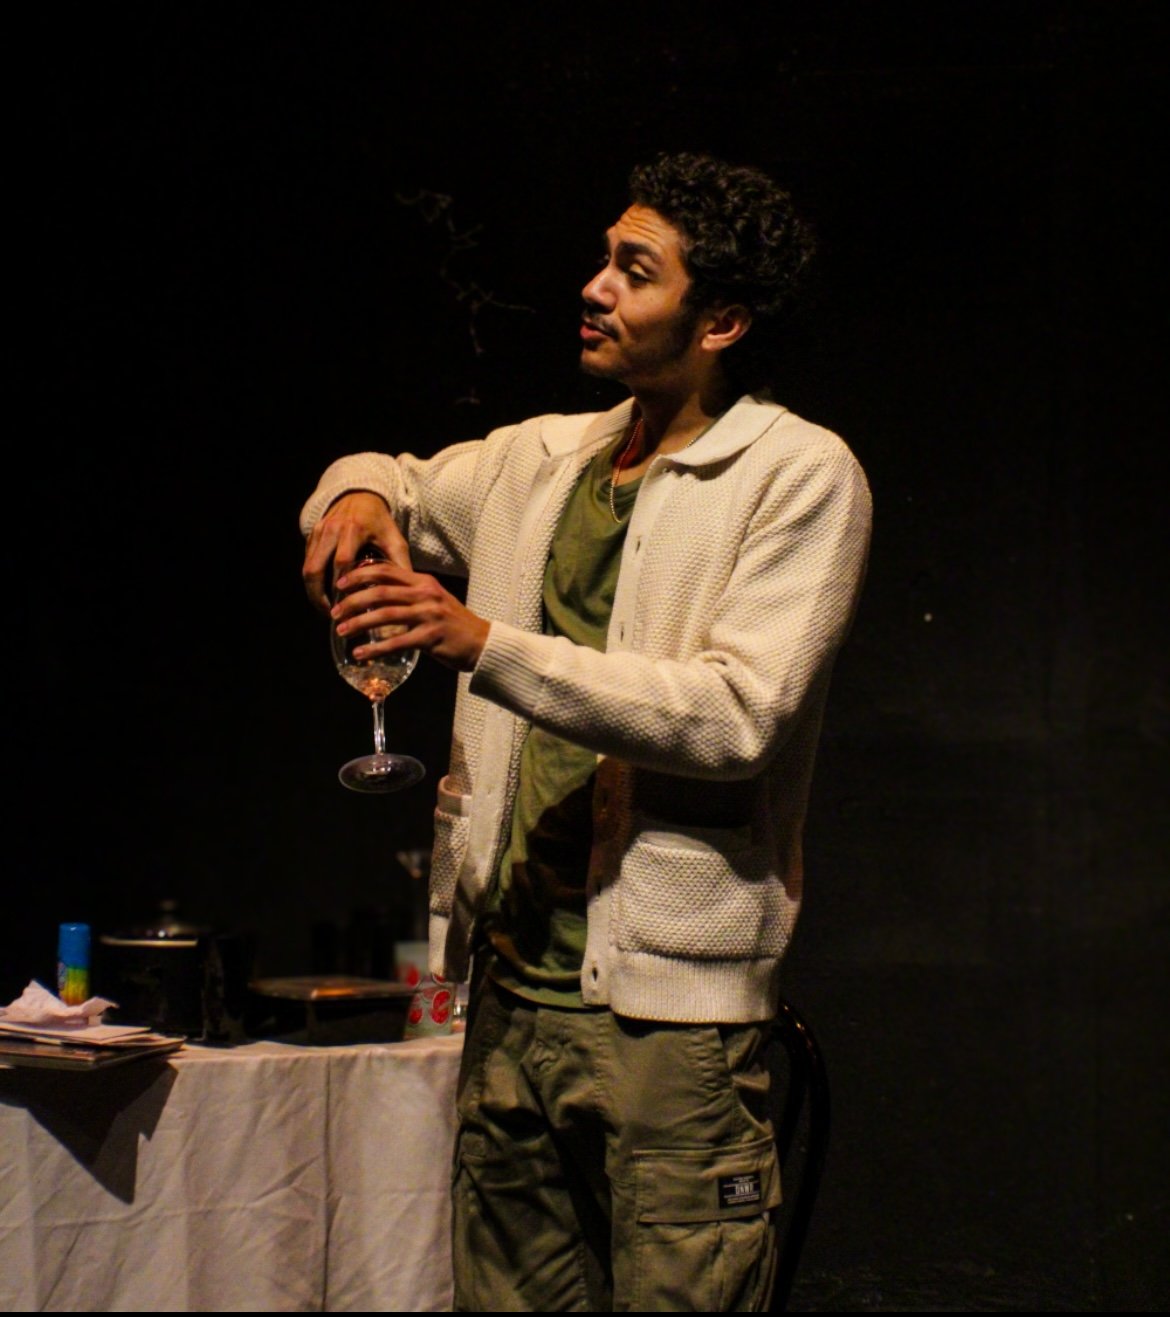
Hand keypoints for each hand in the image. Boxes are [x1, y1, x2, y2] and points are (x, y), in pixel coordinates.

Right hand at [302, 492, 411, 612]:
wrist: (360, 496)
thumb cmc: (380, 522)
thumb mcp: (394, 540)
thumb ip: (400, 565)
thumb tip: (407, 596)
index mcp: (353, 530)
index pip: (341, 563)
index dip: (341, 586)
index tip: (347, 606)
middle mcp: (331, 530)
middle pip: (315, 569)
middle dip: (319, 596)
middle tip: (332, 614)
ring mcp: (318, 532)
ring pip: (307, 568)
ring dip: (313, 591)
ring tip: (326, 609)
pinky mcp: (311, 535)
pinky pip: (307, 561)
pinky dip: (312, 580)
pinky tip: (323, 594)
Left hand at [331, 560, 490, 672]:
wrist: (483, 643)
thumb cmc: (454, 624)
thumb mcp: (434, 599)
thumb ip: (410, 594)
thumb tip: (376, 593)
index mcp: (423, 582)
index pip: (386, 571)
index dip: (359, 575)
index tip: (340, 584)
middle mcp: (425, 594)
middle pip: (380, 592)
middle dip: (352, 601)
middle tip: (334, 612)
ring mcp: (429, 615)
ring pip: (385, 615)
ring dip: (359, 623)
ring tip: (342, 631)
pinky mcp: (430, 638)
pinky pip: (396, 642)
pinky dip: (375, 648)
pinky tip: (360, 653)